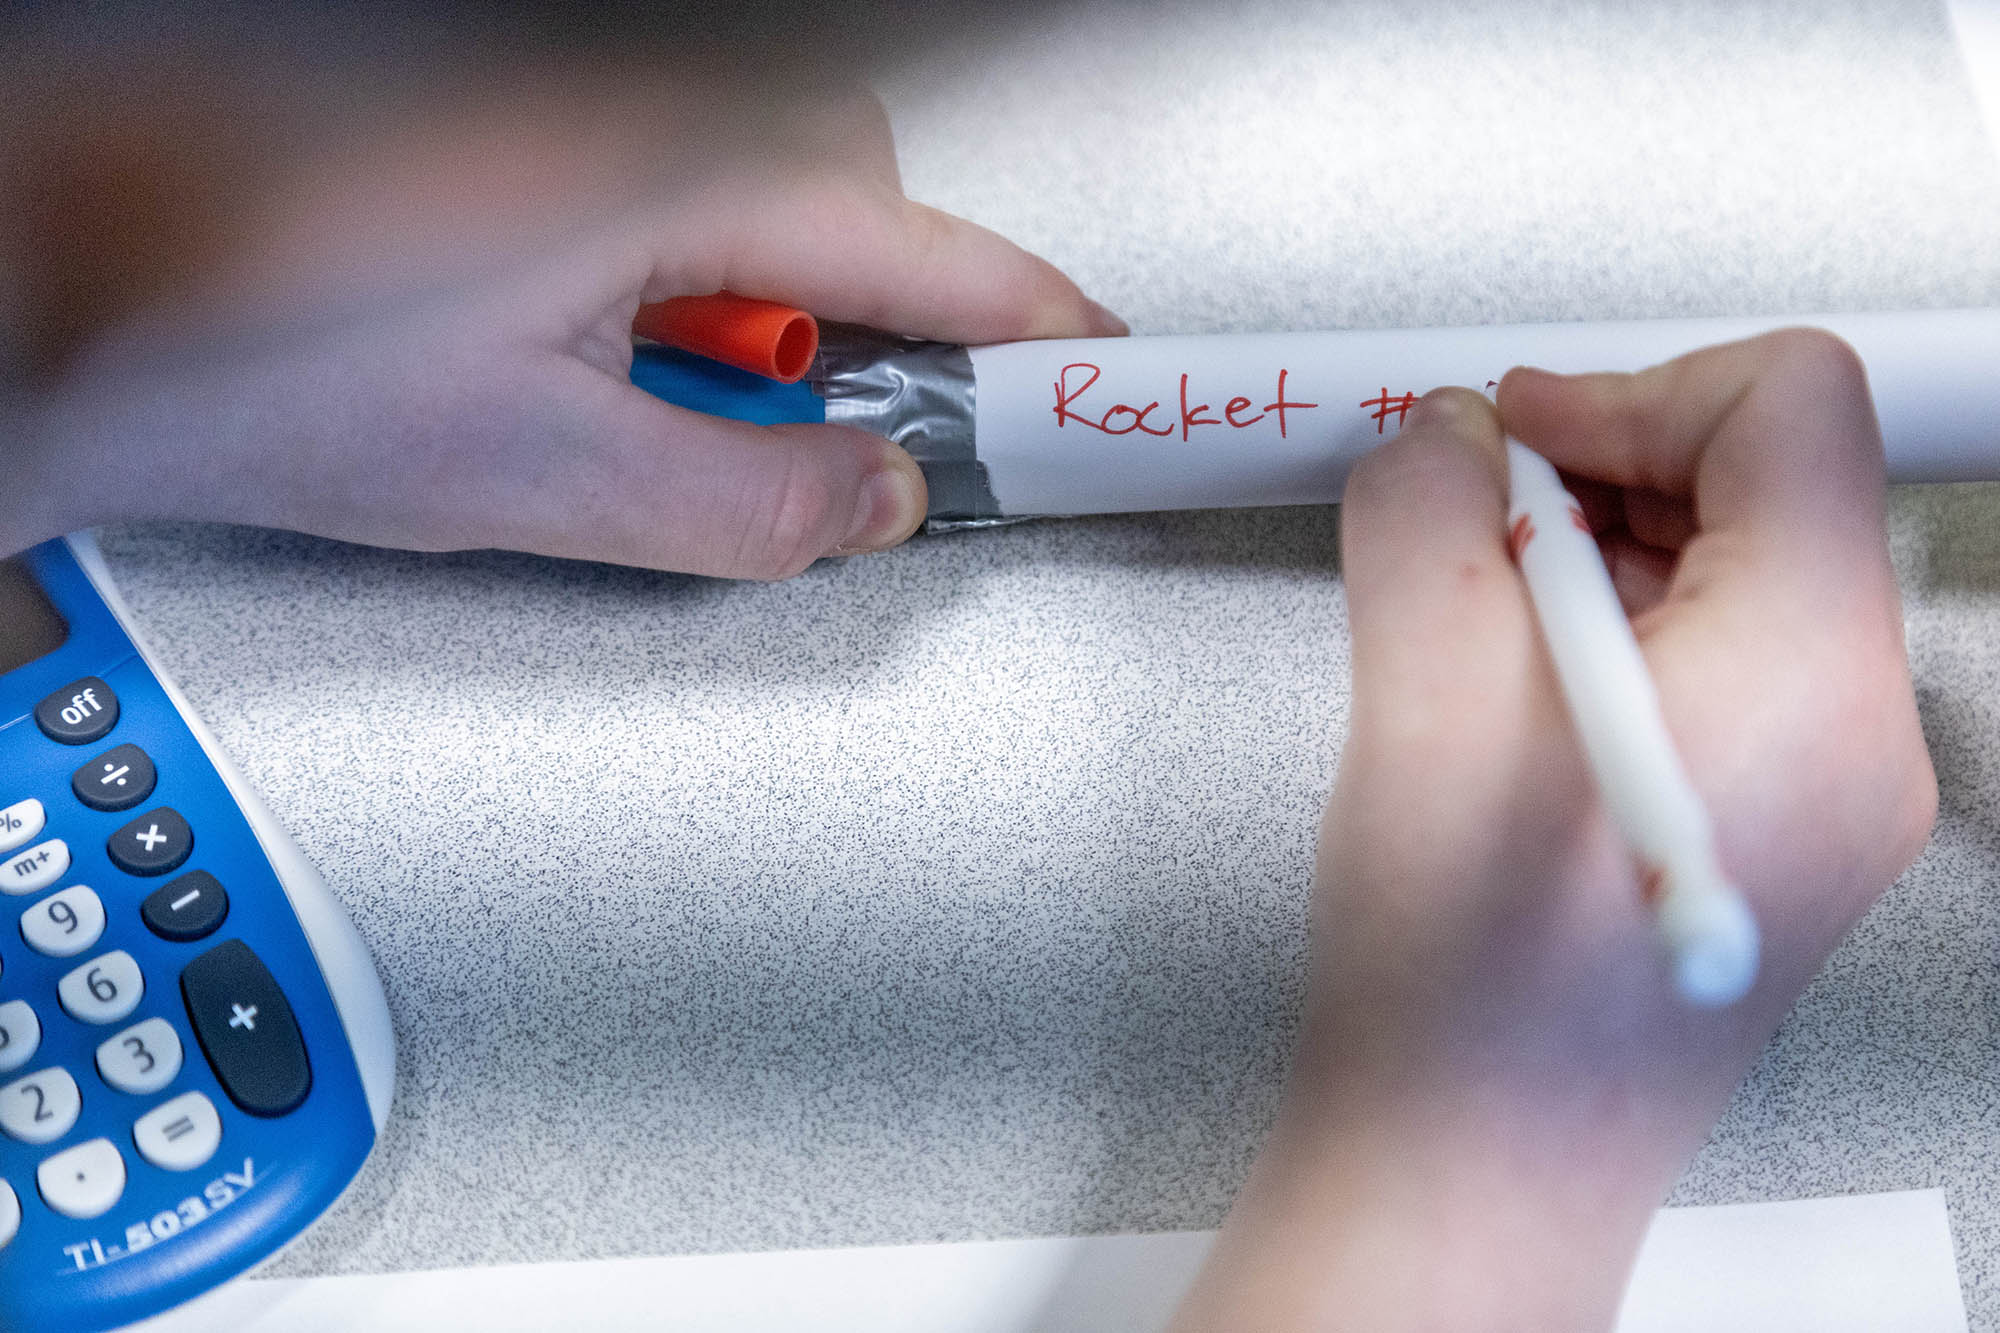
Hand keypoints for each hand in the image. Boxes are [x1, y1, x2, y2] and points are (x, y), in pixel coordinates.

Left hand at [10, 85, 1122, 574]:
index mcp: (683, 175)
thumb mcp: (542, 481)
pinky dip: (664, 277)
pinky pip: (663, 179)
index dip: (1035, 332)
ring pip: (749, 198)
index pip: (932, 259)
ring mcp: (579, 92)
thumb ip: (747, 506)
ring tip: (627, 401)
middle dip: (861, 336)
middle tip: (819, 451)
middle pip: (850, 211)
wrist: (64, 276)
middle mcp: (643, 97)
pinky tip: (564, 342)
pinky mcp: (522, 113)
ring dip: (744, 314)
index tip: (1104, 378)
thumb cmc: (250, 351)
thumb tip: (870, 504)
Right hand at [1174, 330, 1935, 1329]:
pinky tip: (1510, 712)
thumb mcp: (1416, 701)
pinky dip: (1609, 643)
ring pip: (1737, 574)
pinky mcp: (1778, 827)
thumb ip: (1422, 514)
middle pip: (1770, 486)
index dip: (1628, 387)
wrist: (1474, 1169)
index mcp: (1809, 677)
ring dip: (1594, 564)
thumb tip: (1438, 436)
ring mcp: (1832, 790)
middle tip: (1473, 536)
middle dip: (1601, 475)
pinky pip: (1718, 666)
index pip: (1788, 406)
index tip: (1516, 431)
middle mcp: (1859, 733)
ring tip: (1477, 645)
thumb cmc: (1471, 998)